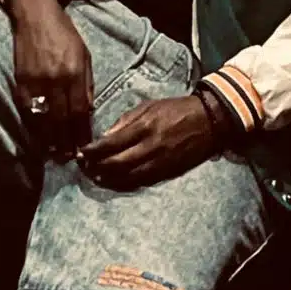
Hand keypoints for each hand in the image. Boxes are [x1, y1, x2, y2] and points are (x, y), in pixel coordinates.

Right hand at [6, 0, 92, 155]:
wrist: (35, 15)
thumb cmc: (64, 33)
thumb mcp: (84, 55)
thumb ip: (86, 83)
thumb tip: (87, 110)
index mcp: (74, 73)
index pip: (79, 111)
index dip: (81, 133)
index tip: (84, 148)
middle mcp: (55, 80)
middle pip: (61, 120)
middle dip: (66, 141)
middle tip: (68, 157)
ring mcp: (36, 82)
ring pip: (43, 118)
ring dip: (49, 139)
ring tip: (54, 152)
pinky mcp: (20, 80)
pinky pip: (27, 109)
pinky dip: (33, 125)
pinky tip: (38, 135)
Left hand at [78, 95, 217, 189]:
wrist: (209, 121)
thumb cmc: (176, 109)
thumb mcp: (149, 106)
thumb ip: (126, 121)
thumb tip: (105, 136)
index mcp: (145, 127)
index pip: (112, 143)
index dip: (93, 151)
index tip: (81, 152)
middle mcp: (151, 146)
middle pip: (117, 164)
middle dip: (96, 167)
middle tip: (83, 167)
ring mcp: (161, 162)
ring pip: (128, 177)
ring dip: (108, 179)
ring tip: (95, 177)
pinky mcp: (168, 172)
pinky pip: (142, 182)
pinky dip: (126, 183)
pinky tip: (115, 181)